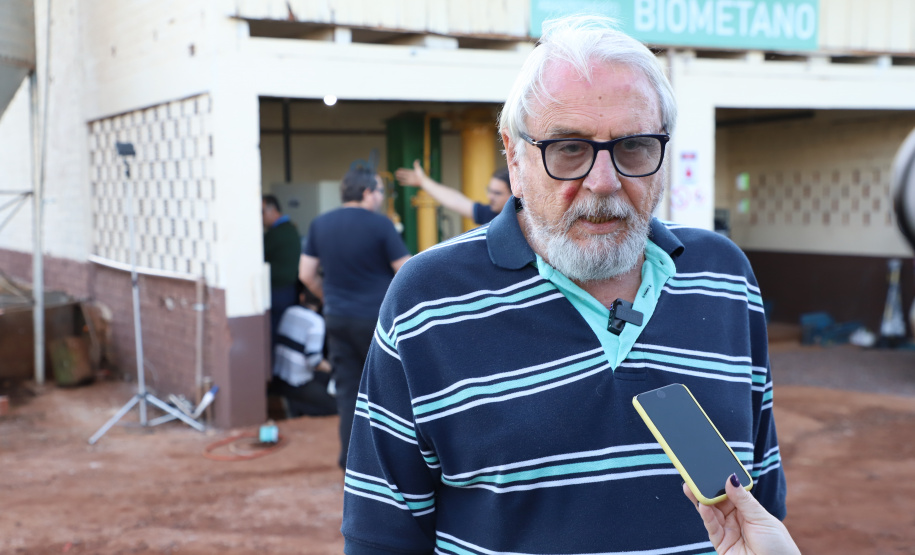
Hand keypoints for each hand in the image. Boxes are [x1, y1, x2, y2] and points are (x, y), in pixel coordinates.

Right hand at [394, 160, 426, 187]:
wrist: (422, 181)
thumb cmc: (421, 174)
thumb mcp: (418, 169)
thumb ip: (416, 164)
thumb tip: (417, 160)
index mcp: (411, 172)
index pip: (405, 171)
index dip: (402, 170)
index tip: (398, 169)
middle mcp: (410, 176)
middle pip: (404, 175)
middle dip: (399, 174)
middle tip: (395, 173)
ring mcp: (410, 180)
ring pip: (403, 179)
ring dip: (400, 178)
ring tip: (396, 177)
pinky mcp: (410, 183)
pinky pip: (405, 183)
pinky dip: (402, 183)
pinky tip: (399, 183)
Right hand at [683, 475, 800, 554]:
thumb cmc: (778, 546)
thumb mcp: (762, 518)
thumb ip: (743, 500)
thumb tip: (730, 478)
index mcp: (748, 509)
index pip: (730, 491)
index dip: (721, 480)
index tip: (711, 467)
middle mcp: (735, 518)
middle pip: (717, 500)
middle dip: (706, 488)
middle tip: (694, 474)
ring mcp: (727, 530)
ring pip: (710, 512)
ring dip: (701, 499)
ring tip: (692, 487)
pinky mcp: (721, 543)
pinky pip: (711, 527)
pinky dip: (706, 515)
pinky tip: (702, 505)